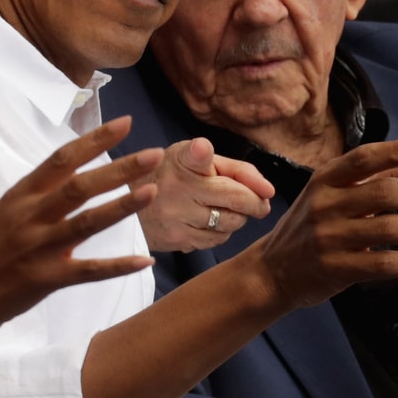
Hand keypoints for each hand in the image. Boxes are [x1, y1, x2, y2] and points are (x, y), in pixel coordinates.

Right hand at [0, 115, 158, 337]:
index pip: (62, 159)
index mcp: (21, 194)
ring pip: (87, 223)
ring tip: (152, 192)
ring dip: (121, 206)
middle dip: (119, 168)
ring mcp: (39, 247)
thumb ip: (40, 193)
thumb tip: (77, 172)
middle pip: (80, 186)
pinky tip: (145, 260)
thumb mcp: (7, 210)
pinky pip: (88, 271)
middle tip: (154, 154)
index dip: (94, 140)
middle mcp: (31, 216)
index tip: (126, 123)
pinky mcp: (46, 278)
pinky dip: (118, 266)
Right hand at [133, 137, 273, 251]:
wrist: (129, 204)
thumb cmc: (171, 175)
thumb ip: (234, 168)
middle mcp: (177, 188)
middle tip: (261, 203)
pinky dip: (221, 232)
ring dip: (238, 218)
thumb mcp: (193, 157)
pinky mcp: (176, 239)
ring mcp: (176, 216)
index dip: (213, 160)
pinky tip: (210, 222)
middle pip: (236, 199)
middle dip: (256, 203)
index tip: (216, 159)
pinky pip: (215, 240)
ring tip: (228, 210)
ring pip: (229, 224)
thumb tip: (268, 190)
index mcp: (182, 161)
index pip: (197, 157)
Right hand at [246, 137, 397, 309]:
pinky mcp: (335, 269)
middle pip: (382, 194)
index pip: (363, 160)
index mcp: (324, 181)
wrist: (273, 271)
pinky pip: (382, 265)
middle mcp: (324, 206)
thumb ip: (387, 177)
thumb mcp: (341, 196)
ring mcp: (327, 239)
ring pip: (386, 229)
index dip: (395, 152)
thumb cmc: (315, 226)